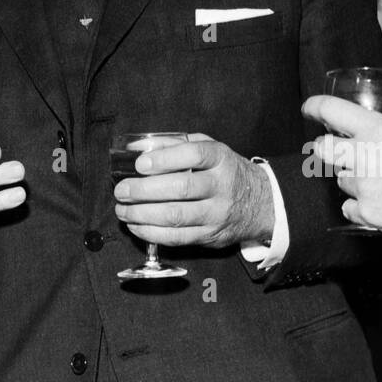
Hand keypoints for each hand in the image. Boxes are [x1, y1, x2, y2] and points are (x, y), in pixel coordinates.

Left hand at [113, 135, 273, 249]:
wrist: (261, 203)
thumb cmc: (224, 171)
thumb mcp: (209, 148)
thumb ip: (174, 144)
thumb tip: (136, 148)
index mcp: (220, 159)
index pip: (194, 155)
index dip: (164, 159)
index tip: (139, 164)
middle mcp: (222, 186)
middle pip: (181, 189)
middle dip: (144, 191)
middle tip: (121, 190)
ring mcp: (217, 213)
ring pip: (176, 216)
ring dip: (142, 214)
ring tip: (122, 209)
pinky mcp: (210, 236)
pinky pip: (177, 238)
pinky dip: (151, 233)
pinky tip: (135, 225)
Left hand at [301, 97, 381, 240]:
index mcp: (377, 129)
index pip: (331, 110)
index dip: (315, 106)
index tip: (310, 108)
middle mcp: (363, 157)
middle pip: (322, 149)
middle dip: (327, 146)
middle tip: (340, 148)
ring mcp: (364, 188)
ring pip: (341, 180)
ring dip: (353, 177)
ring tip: (379, 180)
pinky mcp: (369, 214)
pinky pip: (349, 208)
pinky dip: (358, 205)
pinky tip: (376, 201)